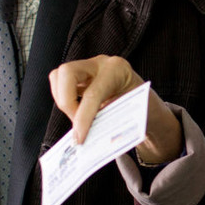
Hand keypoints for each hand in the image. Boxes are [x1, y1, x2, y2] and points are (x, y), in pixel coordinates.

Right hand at [49, 55, 183, 163]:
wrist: (146, 102)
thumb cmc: (142, 109)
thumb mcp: (133, 116)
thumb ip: (111, 124)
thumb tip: (89, 140)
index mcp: (118, 70)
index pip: (92, 94)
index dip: (82, 118)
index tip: (78, 139)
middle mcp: (100, 64)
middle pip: (66, 72)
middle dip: (65, 101)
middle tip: (76, 124)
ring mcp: (88, 67)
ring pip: (58, 76)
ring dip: (62, 101)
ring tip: (77, 120)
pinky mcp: (80, 76)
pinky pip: (60, 84)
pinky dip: (63, 100)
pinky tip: (76, 114)